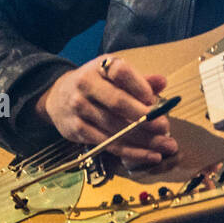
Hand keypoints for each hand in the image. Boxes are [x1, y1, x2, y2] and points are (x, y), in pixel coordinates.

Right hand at [34, 55, 177, 167]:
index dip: (140, 86)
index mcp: (100, 67)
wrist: (58, 97)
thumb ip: (139, 80)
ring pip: (115, 128)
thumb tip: (162, 82)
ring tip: (166, 146)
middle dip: (144, 117)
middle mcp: (86, 85)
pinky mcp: (77, 130)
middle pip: (118, 103)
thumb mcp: (114, 76)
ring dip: (144, 140)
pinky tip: (150, 155)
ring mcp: (79, 108)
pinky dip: (132, 152)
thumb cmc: (97, 85)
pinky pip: (109, 144)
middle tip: (165, 128)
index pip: (120, 71)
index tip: (156, 100)